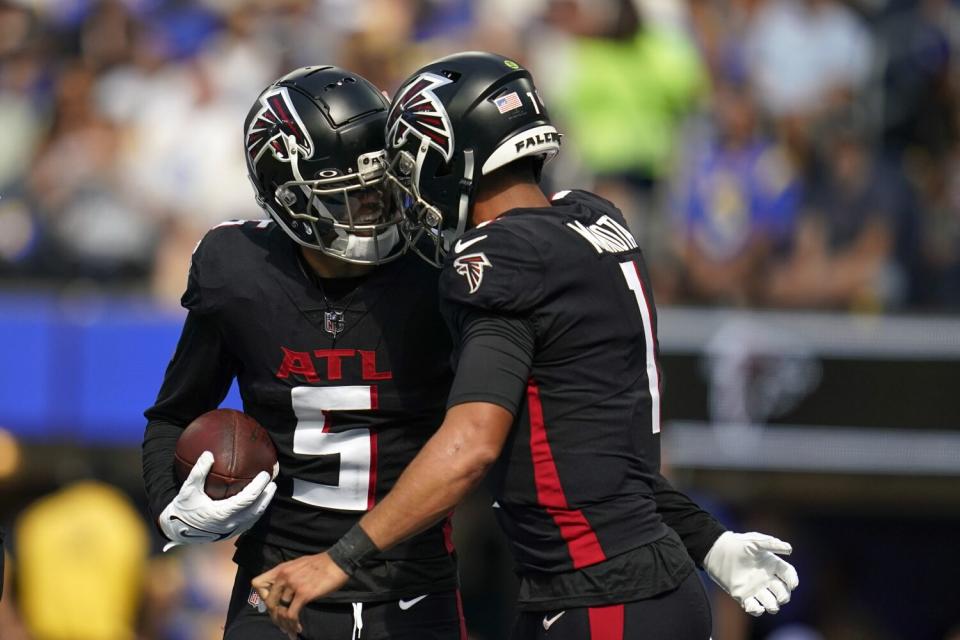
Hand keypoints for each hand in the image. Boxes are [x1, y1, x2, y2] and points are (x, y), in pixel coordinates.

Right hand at [158, 451, 276, 550]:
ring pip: (253, 518)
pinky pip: (247, 524)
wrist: (175, 531)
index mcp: (222, 514)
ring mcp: (230, 532)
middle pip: (256, 510)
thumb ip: (199, 472)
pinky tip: (256, 504)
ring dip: (263, 505)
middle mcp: (229, 525)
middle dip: (267, 496)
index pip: (248, 499)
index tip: (265, 474)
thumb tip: (208, 454)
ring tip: (269, 492)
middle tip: (273, 483)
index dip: (259, 487)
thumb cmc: (182, 508)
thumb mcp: (188, 489)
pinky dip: (254, 513)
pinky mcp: (228, 535)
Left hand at [252, 552, 349, 638]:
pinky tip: (298, 628)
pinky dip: (293, 624)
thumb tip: (280, 592)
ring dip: (285, 623)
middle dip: (275, 615)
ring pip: (280, 611)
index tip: (273, 603)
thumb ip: (287, 576)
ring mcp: (293, 585)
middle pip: (269, 602)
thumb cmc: (321, 565)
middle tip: (283, 622)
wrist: (338, 562)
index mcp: (281, 569)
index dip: (262, 595)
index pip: (257, 583)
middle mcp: (284, 576)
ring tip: (291, 630)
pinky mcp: (303, 594)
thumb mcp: (298, 565)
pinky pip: (291, 614)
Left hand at [703, 531, 798, 615]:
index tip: (792, 584)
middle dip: (784, 597)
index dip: (792, 580)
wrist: (718, 550)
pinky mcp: (743, 595)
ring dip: (773, 607)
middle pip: (783, 592)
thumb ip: (771, 544)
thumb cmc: (738, 544)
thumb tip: (789, 549)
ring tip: (771, 605)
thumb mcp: (755, 541)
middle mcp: (767, 578)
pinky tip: (755, 606)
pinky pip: (754, 608)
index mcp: (773, 565)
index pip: (788, 575)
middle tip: (780, 597)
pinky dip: (756, 610)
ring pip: (771, 603)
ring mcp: (756, 588)